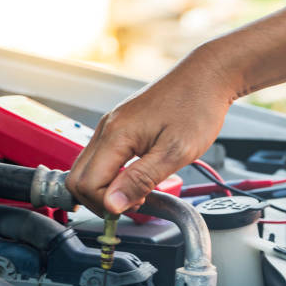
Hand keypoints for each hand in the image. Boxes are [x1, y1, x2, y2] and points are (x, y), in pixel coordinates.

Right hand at [66, 44, 237, 215]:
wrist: (207, 77)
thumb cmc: (196, 107)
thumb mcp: (175, 152)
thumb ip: (141, 180)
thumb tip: (113, 204)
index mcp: (116, 134)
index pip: (88, 184)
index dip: (108, 204)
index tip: (134, 207)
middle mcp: (107, 128)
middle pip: (78, 179)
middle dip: (100, 201)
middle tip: (132, 205)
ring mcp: (111, 126)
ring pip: (87, 170)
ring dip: (107, 190)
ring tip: (138, 193)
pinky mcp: (119, 127)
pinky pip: (102, 159)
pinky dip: (113, 176)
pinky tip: (137, 179)